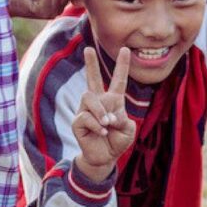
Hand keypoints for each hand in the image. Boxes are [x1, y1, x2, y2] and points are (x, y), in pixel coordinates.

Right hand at [72, 46, 135, 180]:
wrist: (105, 157)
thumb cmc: (117, 141)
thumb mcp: (128, 130)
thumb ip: (122, 118)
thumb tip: (106, 114)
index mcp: (113, 102)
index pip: (118, 81)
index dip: (122, 66)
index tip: (126, 49)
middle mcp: (98, 103)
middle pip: (93, 79)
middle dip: (90, 64)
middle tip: (87, 48)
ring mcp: (86, 111)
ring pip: (89, 97)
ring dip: (100, 111)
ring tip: (107, 124)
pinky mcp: (77, 121)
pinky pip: (85, 116)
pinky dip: (96, 124)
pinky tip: (101, 132)